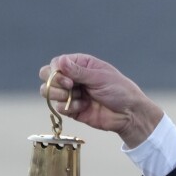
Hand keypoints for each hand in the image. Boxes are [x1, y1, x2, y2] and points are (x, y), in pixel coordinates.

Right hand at [39, 53, 164, 147]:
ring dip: (61, 96)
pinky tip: (84, 107)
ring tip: (79, 98)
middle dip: (55, 83)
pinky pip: (58, 108)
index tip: (69, 80)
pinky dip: (69, 107)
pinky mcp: (72, 109)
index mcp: (80, 65)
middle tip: (71, 87)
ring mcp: (71, 94)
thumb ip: (78, 71)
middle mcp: (73, 78)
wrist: (129, 114)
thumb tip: (59, 61)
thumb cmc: (120, 91)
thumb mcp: (100, 77)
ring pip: (48, 92)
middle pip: (46, 77)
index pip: (55, 63)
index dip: (55, 72)